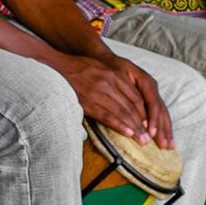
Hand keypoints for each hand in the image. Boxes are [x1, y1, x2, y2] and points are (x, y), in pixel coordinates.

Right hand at [55, 52, 173, 148]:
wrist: (56, 66)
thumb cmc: (78, 67)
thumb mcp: (101, 67)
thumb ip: (115, 80)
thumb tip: (128, 100)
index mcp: (113, 74)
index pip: (135, 96)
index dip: (144, 112)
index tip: (149, 124)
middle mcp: (108, 82)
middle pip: (131, 106)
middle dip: (142, 123)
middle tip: (149, 137)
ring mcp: (97, 92)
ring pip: (121, 112)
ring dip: (133, 127)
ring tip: (141, 139)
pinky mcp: (86, 101)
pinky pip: (106, 115)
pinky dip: (118, 125)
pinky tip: (127, 133)